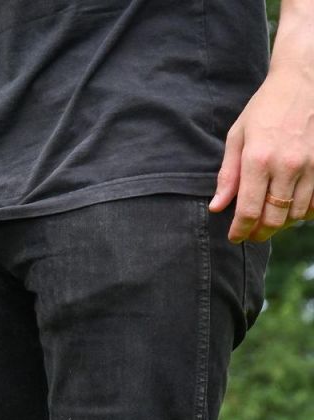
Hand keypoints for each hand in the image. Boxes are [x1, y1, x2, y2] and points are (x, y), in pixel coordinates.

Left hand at [211, 60, 313, 242]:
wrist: (305, 79)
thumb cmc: (266, 107)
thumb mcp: (238, 137)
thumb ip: (228, 175)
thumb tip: (217, 207)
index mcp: (258, 160)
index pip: (248, 211)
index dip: (240, 231)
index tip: (235, 237)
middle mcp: (286, 165)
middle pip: (274, 219)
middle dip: (260, 233)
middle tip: (251, 234)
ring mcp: (310, 164)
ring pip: (296, 214)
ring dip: (282, 223)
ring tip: (270, 220)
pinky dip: (304, 211)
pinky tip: (292, 208)